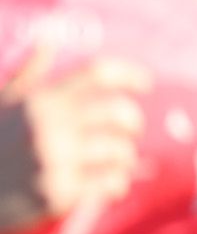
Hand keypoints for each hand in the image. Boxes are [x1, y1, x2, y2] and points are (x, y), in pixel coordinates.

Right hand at [0, 48, 149, 233]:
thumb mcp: (3, 104)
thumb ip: (30, 75)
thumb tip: (47, 40)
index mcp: (40, 100)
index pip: (98, 72)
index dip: (129, 74)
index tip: (146, 83)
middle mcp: (49, 126)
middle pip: (120, 112)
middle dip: (132, 122)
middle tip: (129, 131)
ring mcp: (54, 159)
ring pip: (121, 151)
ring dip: (124, 158)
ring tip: (116, 162)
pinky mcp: (57, 193)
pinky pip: (110, 183)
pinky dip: (117, 184)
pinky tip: (111, 185)